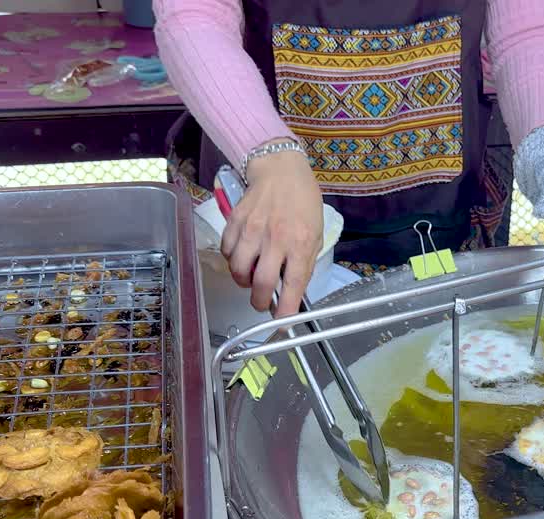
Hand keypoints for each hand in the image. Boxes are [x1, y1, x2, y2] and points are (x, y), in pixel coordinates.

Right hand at [222, 146, 322, 318]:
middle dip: (260, 302)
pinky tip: (243, 256)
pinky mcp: (235, 222)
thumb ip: (303, 262)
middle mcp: (276, 238)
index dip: (286, 311)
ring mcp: (252, 229)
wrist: (281, 170)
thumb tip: (292, 291)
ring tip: (251, 277)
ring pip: (238, 271)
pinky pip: (227, 252)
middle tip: (263, 302)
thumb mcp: (316, 233)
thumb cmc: (303, 202)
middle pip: (260, 283)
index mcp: (301, 243)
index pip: (292, 285)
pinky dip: (233, 261)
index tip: (282, 323)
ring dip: (244, 282)